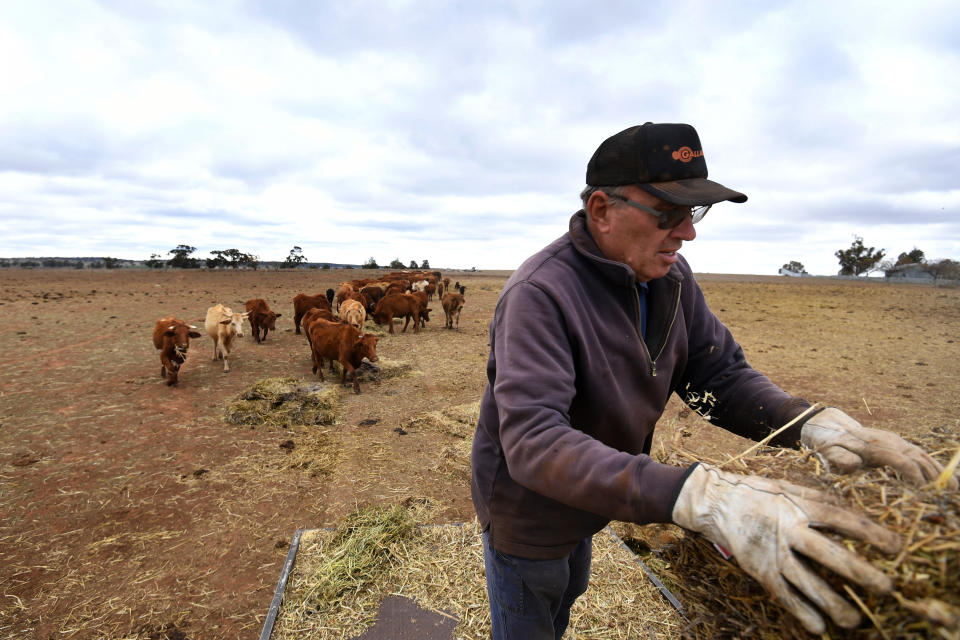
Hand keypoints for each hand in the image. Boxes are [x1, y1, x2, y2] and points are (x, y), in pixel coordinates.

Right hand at [672, 464, 900, 633]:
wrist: (712, 501)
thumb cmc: (753, 491)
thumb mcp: (785, 485)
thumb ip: (816, 496)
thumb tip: (848, 505)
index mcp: (797, 505)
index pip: (841, 520)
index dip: (870, 533)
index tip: (895, 547)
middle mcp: (787, 529)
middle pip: (828, 554)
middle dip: (859, 572)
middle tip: (886, 588)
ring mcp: (772, 551)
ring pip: (806, 581)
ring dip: (832, 603)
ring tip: (855, 620)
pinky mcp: (758, 568)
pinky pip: (783, 594)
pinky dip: (800, 612)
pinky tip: (818, 627)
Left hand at [801, 408, 956, 488]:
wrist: (828, 424)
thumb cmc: (826, 443)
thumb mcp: (826, 450)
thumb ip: (839, 457)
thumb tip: (855, 462)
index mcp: (873, 446)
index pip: (902, 461)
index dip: (915, 476)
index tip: (926, 493)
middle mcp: (889, 441)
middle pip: (919, 459)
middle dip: (935, 479)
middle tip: (947, 499)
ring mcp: (895, 441)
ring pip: (923, 456)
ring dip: (940, 473)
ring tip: (954, 492)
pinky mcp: (898, 443)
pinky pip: (921, 454)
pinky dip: (936, 467)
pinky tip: (949, 481)